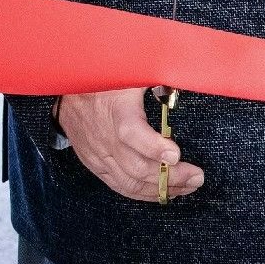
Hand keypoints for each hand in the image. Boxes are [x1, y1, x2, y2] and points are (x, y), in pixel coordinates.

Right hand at [54, 88, 204, 201]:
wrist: (68, 89)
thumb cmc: (108, 78)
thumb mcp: (133, 70)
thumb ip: (160, 76)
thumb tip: (191, 74)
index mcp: (115, 108)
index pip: (131, 133)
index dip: (154, 147)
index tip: (177, 154)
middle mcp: (105, 136)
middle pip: (136, 166)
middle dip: (170, 176)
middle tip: (196, 177)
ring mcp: (98, 154)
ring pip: (129, 182)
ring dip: (161, 189)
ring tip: (187, 187)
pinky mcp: (94, 164)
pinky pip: (118, 185)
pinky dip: (142, 193)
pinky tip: (163, 192)